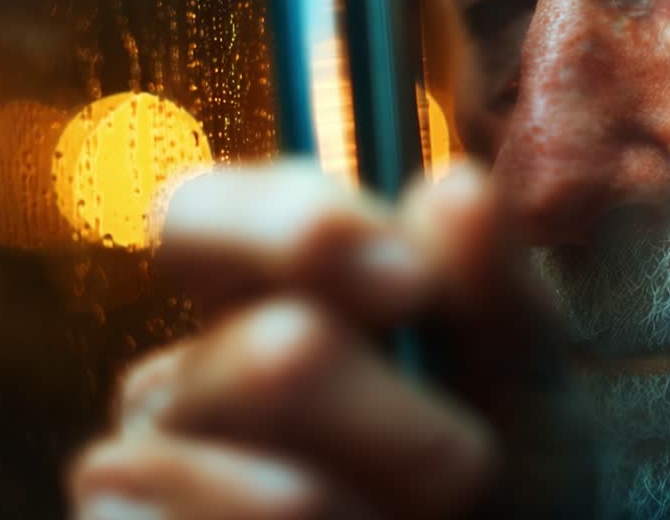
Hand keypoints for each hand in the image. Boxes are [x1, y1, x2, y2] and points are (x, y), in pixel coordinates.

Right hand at [67, 162, 594, 518]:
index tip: (410, 282)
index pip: (205, 216)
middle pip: (266, 354)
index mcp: (266, 301)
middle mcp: (189, 379)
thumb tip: (456, 184)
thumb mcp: (522, 387)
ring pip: (231, 476)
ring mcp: (147, 474)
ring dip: (361, 516)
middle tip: (464, 468)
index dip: (295, 229)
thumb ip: (493, 294)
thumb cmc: (500, 481)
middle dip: (394, 418)